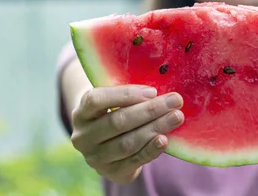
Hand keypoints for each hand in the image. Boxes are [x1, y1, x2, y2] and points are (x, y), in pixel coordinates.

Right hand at [70, 85, 184, 183]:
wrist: (105, 144)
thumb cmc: (114, 111)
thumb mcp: (113, 100)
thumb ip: (129, 94)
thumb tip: (161, 84)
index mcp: (81, 112)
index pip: (97, 100)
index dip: (126, 95)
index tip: (153, 91)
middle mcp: (83, 137)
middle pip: (117, 122)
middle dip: (150, 110)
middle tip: (175, 101)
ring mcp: (94, 157)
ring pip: (127, 143)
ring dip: (155, 128)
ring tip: (176, 117)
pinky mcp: (110, 172)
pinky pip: (133, 161)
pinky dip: (151, 150)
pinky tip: (164, 139)